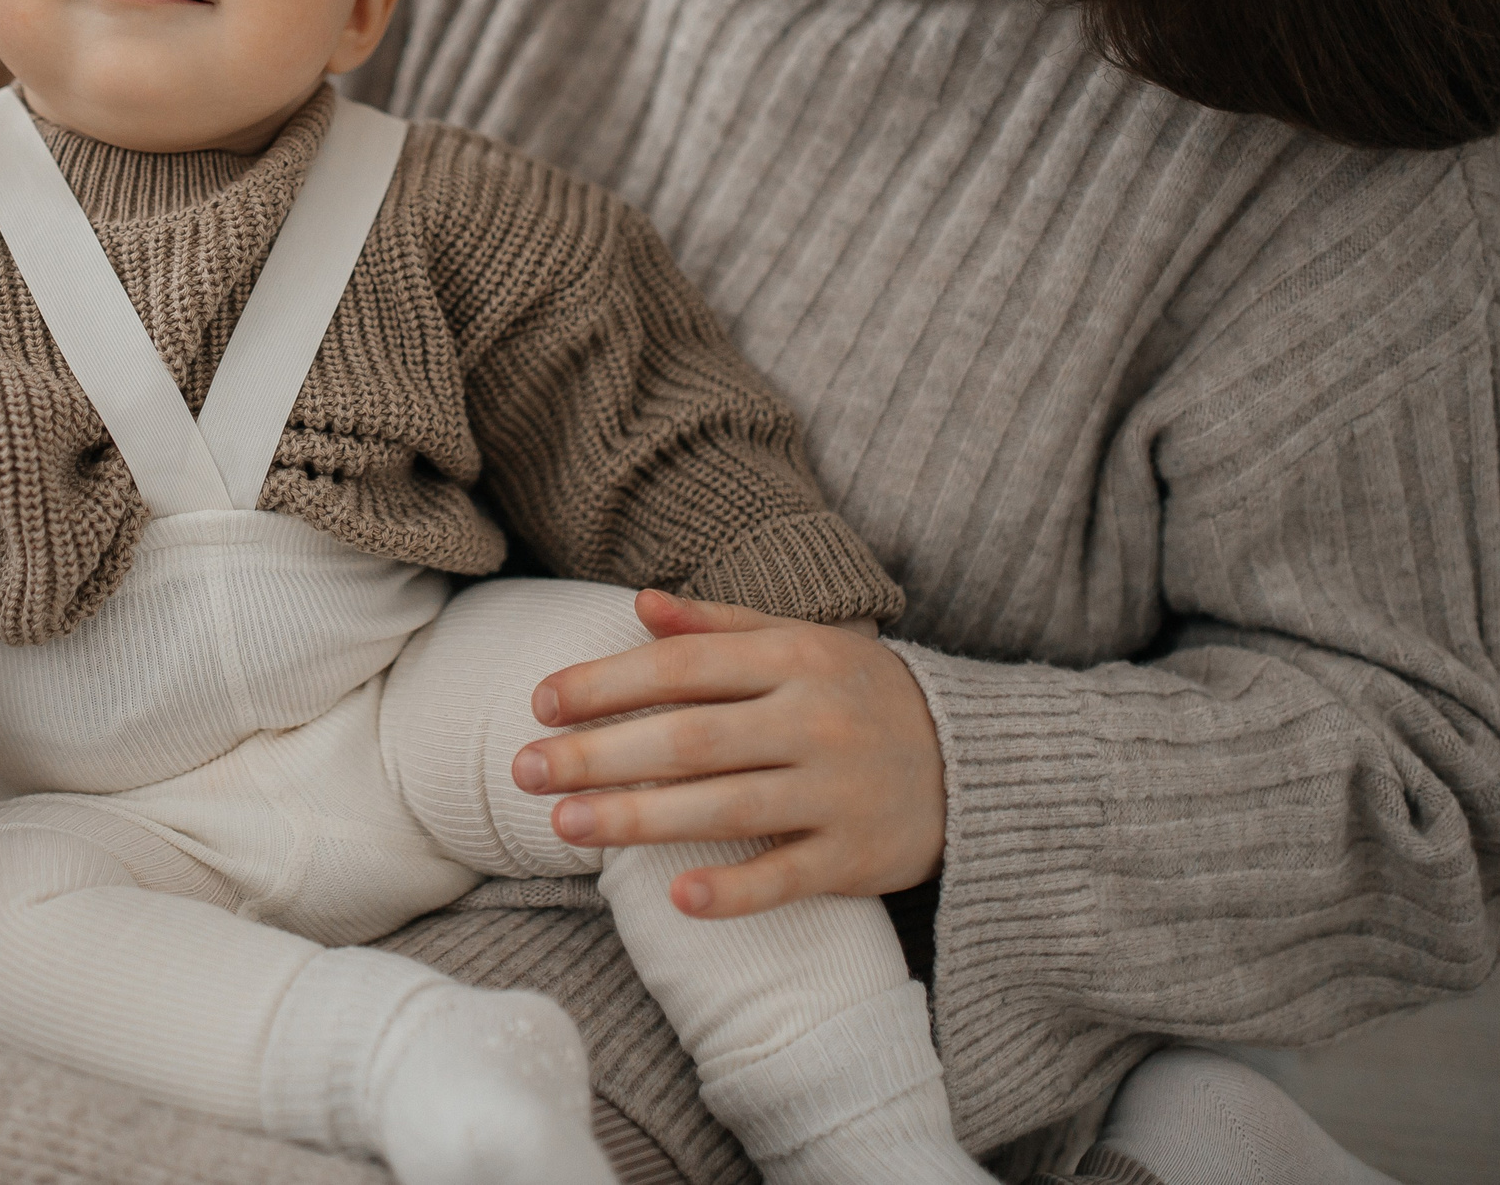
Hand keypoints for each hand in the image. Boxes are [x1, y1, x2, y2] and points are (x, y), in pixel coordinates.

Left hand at [510, 590, 946, 918]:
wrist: (977, 762)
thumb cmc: (860, 695)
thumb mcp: (801, 642)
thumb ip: (719, 624)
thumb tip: (640, 603)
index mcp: (792, 659)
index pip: (681, 667)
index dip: (606, 683)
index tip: (539, 704)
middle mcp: (812, 720)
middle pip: (689, 738)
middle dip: (599, 754)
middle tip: (522, 771)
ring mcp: (836, 790)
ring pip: (724, 807)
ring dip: (638, 817)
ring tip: (564, 824)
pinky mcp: (856, 856)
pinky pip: (787, 875)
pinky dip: (734, 888)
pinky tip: (676, 896)